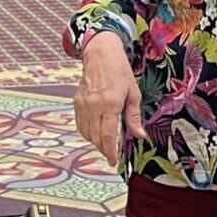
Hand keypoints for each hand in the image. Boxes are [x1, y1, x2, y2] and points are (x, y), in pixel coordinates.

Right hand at [75, 34, 146, 164]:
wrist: (100, 54)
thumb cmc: (120, 71)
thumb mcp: (133, 93)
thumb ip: (133, 117)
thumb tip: (139, 135)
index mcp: (110, 104)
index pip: (108, 135)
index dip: (110, 151)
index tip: (114, 161)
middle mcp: (94, 106)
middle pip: (96, 137)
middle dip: (103, 149)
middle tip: (111, 154)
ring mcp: (83, 105)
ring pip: (86, 133)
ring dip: (95, 142)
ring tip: (105, 144)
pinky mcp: (77, 103)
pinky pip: (80, 125)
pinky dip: (87, 133)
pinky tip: (95, 133)